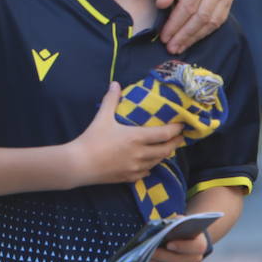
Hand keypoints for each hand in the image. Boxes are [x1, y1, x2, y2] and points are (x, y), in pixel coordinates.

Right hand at [69, 83, 184, 185]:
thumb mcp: (102, 117)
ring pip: (158, 161)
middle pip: (166, 150)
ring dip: (163, 154)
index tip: (182, 125)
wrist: (79, 164)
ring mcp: (136, 167)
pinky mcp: (129, 177)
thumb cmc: (92, 139)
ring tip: (165, 148)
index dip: (176, 130)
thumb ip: (111, 100)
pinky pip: (146, 172)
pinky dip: (150, 166)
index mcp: (137, 137)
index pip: (165, 134)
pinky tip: (147, 163)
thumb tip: (115, 84)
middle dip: (175, 143)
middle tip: (179, 138)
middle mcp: (141, 154)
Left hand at [147, 229, 207, 261]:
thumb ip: (173, 226)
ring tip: (142, 259)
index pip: (195, 247)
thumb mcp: (179, 222)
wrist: (186, 238)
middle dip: (161, 256)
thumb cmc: (180, 228)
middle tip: (148, 252)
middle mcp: (197, 259)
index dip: (182, 246)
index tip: (168, 244)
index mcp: (200, 243)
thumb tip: (159, 232)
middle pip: (179, 260)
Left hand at [155, 0, 233, 53]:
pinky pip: (217, 20)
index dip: (175, 24)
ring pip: (211, 21)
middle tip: (170, 47)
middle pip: (201, 16)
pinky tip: (189, 40)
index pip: (189, 5)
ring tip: (178, 47)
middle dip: (184, 35)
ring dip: (193, 37)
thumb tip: (163, 5)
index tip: (163, 37)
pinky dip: (203, 32)